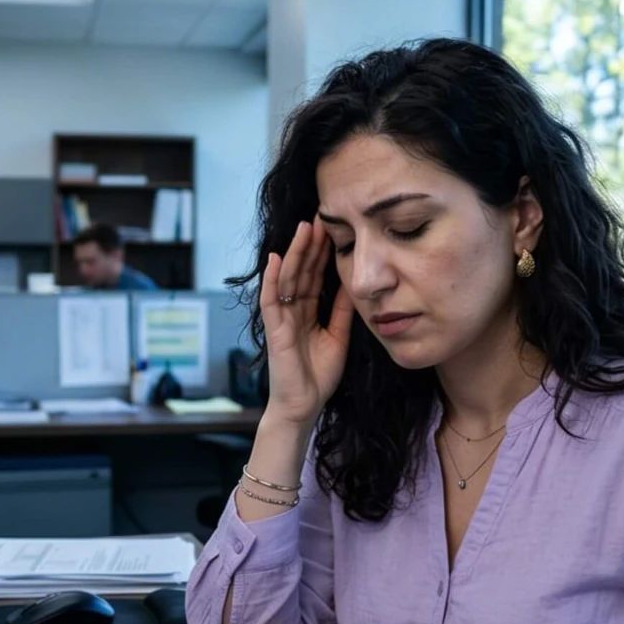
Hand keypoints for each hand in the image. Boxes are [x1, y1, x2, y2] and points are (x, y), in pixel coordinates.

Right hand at [259, 219, 353, 426]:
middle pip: (301, 271)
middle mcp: (292, 311)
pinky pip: (271, 300)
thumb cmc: (319, 376)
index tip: (333, 228)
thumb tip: (351, 283)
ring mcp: (281, 319)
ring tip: (303, 229)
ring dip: (294, 254)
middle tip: (319, 217)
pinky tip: (275, 259)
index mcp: (308, 312)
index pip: (314, 276)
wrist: (304, 406)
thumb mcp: (338, 336)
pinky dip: (272, 280)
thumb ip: (341, 310)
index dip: (322, 253)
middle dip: (310, 245)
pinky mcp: (274, 330)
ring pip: (287, 279)